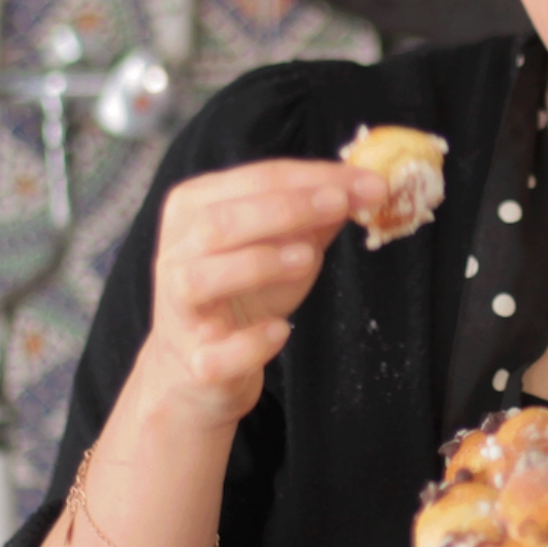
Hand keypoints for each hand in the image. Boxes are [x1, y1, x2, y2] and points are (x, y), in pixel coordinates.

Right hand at [141, 159, 385, 431]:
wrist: (200, 368)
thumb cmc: (241, 293)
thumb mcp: (280, 246)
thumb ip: (314, 218)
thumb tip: (362, 188)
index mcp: (194, 209)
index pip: (255, 180)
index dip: (314, 178)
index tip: (370, 182)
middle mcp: (176, 255)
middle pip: (219, 222)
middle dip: (285, 209)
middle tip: (341, 205)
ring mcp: (179, 311)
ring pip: (200, 278)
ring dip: (257, 264)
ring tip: (308, 258)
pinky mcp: (195, 363)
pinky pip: (214, 354)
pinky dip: (249, 342)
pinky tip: (280, 331)